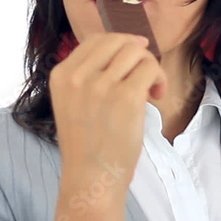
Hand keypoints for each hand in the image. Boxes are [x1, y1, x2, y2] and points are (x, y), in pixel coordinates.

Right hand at [48, 32, 167, 190]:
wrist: (90, 180)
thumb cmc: (88, 146)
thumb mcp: (73, 103)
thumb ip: (89, 75)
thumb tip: (129, 47)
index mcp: (61, 75)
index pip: (95, 40)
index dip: (119, 46)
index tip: (131, 64)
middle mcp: (78, 76)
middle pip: (117, 41)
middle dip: (137, 54)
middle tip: (144, 78)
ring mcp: (101, 85)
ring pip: (136, 51)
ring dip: (150, 66)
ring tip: (151, 90)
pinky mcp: (126, 97)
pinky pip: (150, 68)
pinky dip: (159, 78)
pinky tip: (158, 96)